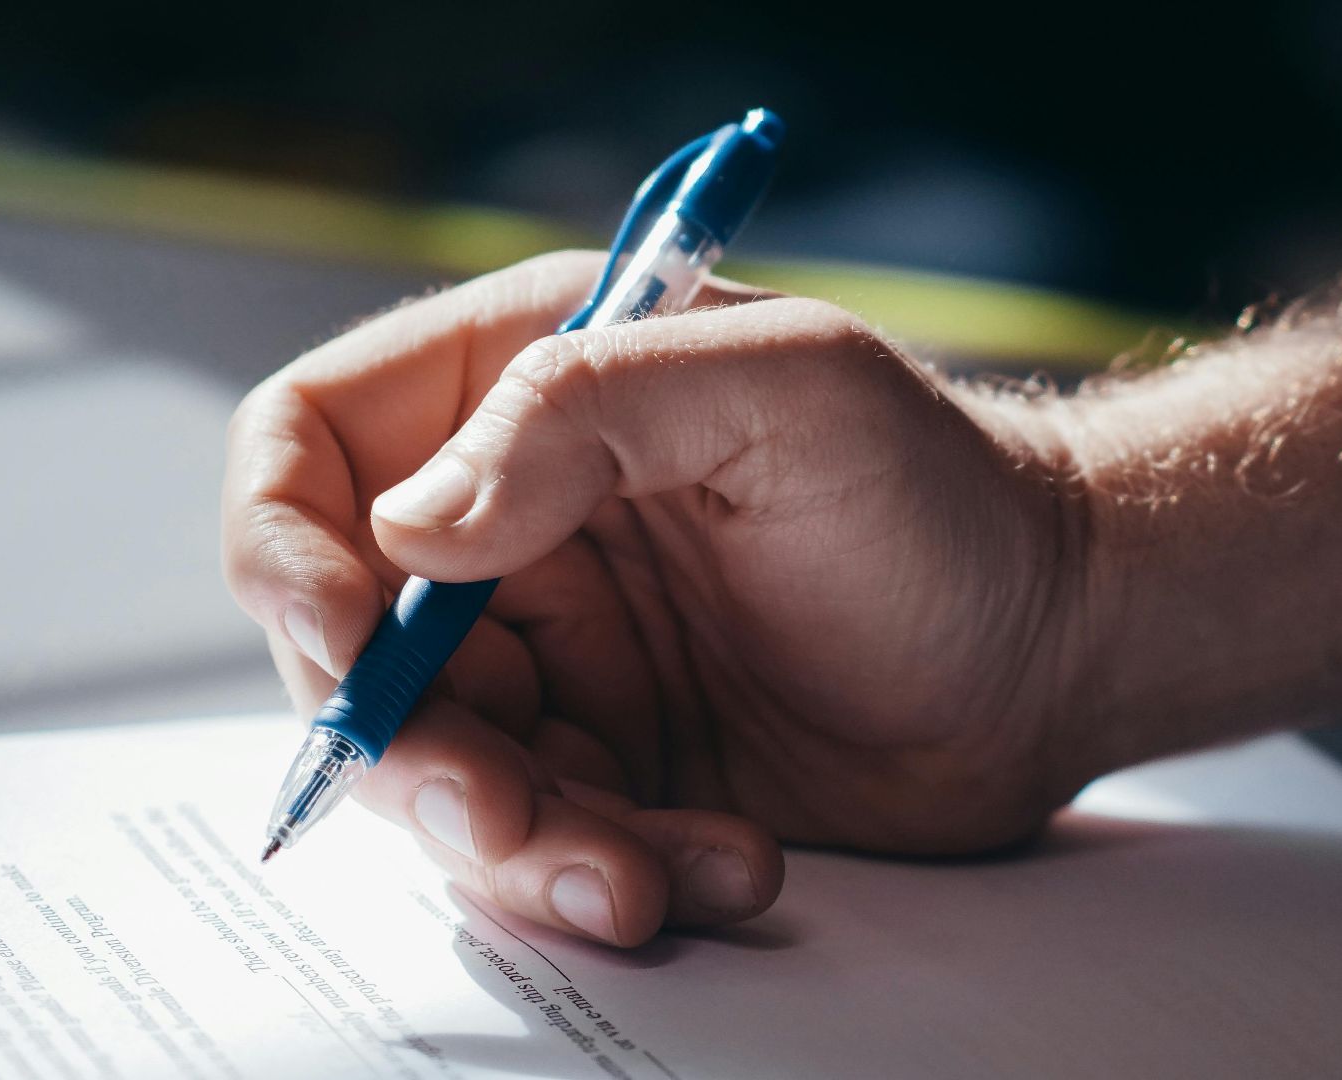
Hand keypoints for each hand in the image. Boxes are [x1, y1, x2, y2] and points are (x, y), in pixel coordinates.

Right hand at [222, 252, 1093, 946]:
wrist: (1055, 642)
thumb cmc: (942, 492)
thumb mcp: (786, 394)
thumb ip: (586, 411)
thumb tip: (411, 525)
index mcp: (532, 389)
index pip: (315, 442)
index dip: (285, 548)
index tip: (349, 648)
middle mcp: (520, 520)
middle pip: (352, 643)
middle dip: (408, 751)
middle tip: (503, 817)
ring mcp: (564, 651)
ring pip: (439, 768)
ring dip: (515, 845)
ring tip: (638, 879)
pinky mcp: (616, 759)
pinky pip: (544, 840)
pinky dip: (609, 874)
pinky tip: (726, 862)